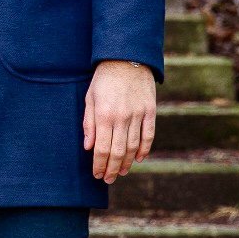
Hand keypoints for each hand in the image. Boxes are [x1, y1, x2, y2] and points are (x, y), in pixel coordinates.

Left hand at [83, 60, 155, 183]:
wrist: (126, 58)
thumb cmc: (104, 78)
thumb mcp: (90, 98)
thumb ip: (89, 123)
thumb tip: (88, 147)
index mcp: (104, 115)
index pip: (101, 148)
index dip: (99, 164)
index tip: (97, 174)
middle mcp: (121, 118)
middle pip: (117, 151)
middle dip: (112, 168)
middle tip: (108, 179)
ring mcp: (137, 115)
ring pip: (133, 147)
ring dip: (126, 163)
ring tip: (120, 172)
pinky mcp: (150, 111)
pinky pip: (148, 135)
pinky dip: (144, 150)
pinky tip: (138, 159)